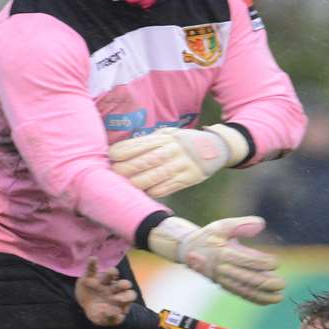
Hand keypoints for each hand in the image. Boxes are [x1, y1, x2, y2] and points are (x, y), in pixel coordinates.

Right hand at [75, 258, 137, 326]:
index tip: (121, 303)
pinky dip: (92, 263)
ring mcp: (103, 281)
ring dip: (112, 273)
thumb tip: (118, 314)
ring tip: (111, 273)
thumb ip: (111, 319)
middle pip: (123, 284)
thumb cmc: (97, 312)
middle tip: (123, 286)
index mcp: (120, 298)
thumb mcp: (102, 320)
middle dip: (124, 285)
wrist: (83, 305)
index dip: (128, 298)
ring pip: (111, 274)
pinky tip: (93, 259)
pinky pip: (91, 269)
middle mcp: (114, 288)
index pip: (130, 295)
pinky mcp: (90, 277)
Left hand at [110, 125, 247, 197]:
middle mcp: (173, 150)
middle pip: (145, 161)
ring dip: (137, 183)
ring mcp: (182, 164)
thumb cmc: (185, 142)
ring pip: (155, 176)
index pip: (140, 144)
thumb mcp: (170, 134)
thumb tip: (123, 150)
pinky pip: (168, 187)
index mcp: (165, 138)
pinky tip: (144, 194)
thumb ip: (150, 141)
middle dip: (126, 168)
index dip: (123, 151)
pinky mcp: (190, 178)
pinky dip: (154, 191)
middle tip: (113, 174)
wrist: (217, 147)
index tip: (110, 156)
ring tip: (124, 186)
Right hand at [147, 216, 286, 304]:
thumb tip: (261, 224)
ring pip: (245, 290)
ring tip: (279, 297)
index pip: (247, 261)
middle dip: (267, 283)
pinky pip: (240, 294)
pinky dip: (254, 299)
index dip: (263, 263)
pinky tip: (268, 301)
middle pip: (248, 279)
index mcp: (223, 253)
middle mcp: (223, 269)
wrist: (189, 251)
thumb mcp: (221, 225)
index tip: (276, 263)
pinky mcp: (224, 286)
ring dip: (263, 295)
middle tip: (282, 284)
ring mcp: (223, 280)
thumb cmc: (208, 236)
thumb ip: (241, 224)